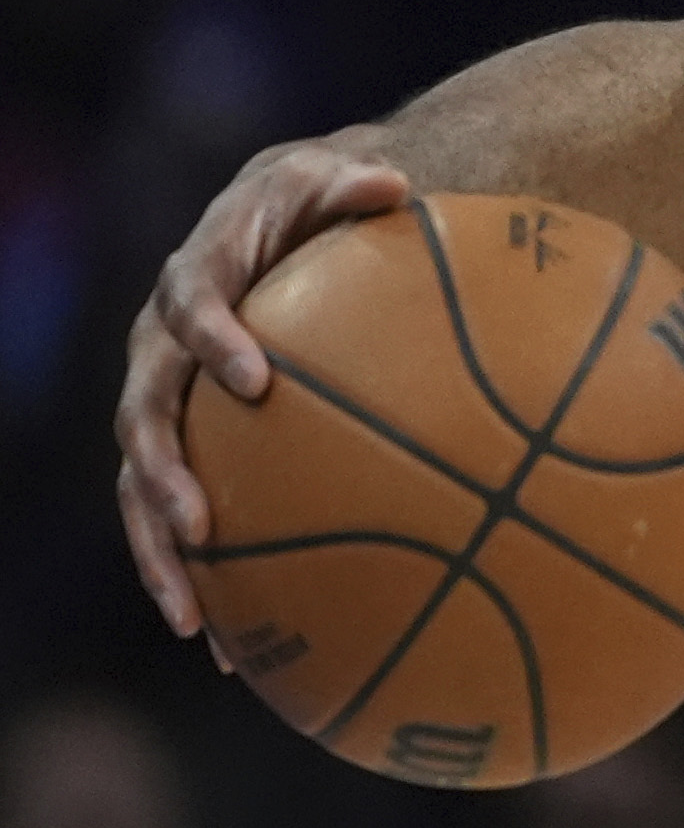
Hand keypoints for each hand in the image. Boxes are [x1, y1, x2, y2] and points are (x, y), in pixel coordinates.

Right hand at [114, 130, 410, 646]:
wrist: (284, 223)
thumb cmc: (320, 202)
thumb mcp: (336, 178)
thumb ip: (356, 184)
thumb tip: (397, 185)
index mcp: (196, 277)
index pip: (192, 306)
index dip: (213, 340)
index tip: (254, 380)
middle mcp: (160, 348)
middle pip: (144, 415)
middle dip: (163, 476)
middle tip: (200, 527)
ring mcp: (165, 403)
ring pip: (142, 486)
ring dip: (160, 552)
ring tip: (193, 617)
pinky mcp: (185, 448)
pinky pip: (181, 519)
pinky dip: (203, 578)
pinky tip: (235, 649)